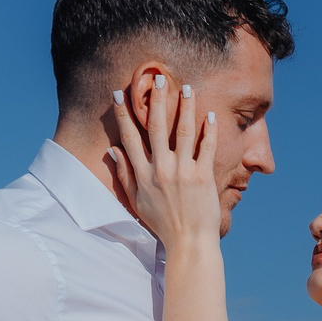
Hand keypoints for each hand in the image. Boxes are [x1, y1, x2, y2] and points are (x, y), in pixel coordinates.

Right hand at [105, 74, 221, 250]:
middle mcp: (161, 169)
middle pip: (156, 126)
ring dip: (185, 107)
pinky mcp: (203, 177)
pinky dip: (208, 130)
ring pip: (183, 131)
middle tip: (158, 78)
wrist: (189, 242)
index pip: (130, 137)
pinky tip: (209, 115)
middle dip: (156, 100)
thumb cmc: (161, 223)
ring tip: (187, 88)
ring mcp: (183, 172)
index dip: (124, 115)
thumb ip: (124, 174)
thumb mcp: (136, 201)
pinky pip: (206, 148)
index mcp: (143, 174)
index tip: (119, 94)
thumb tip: (112, 150)